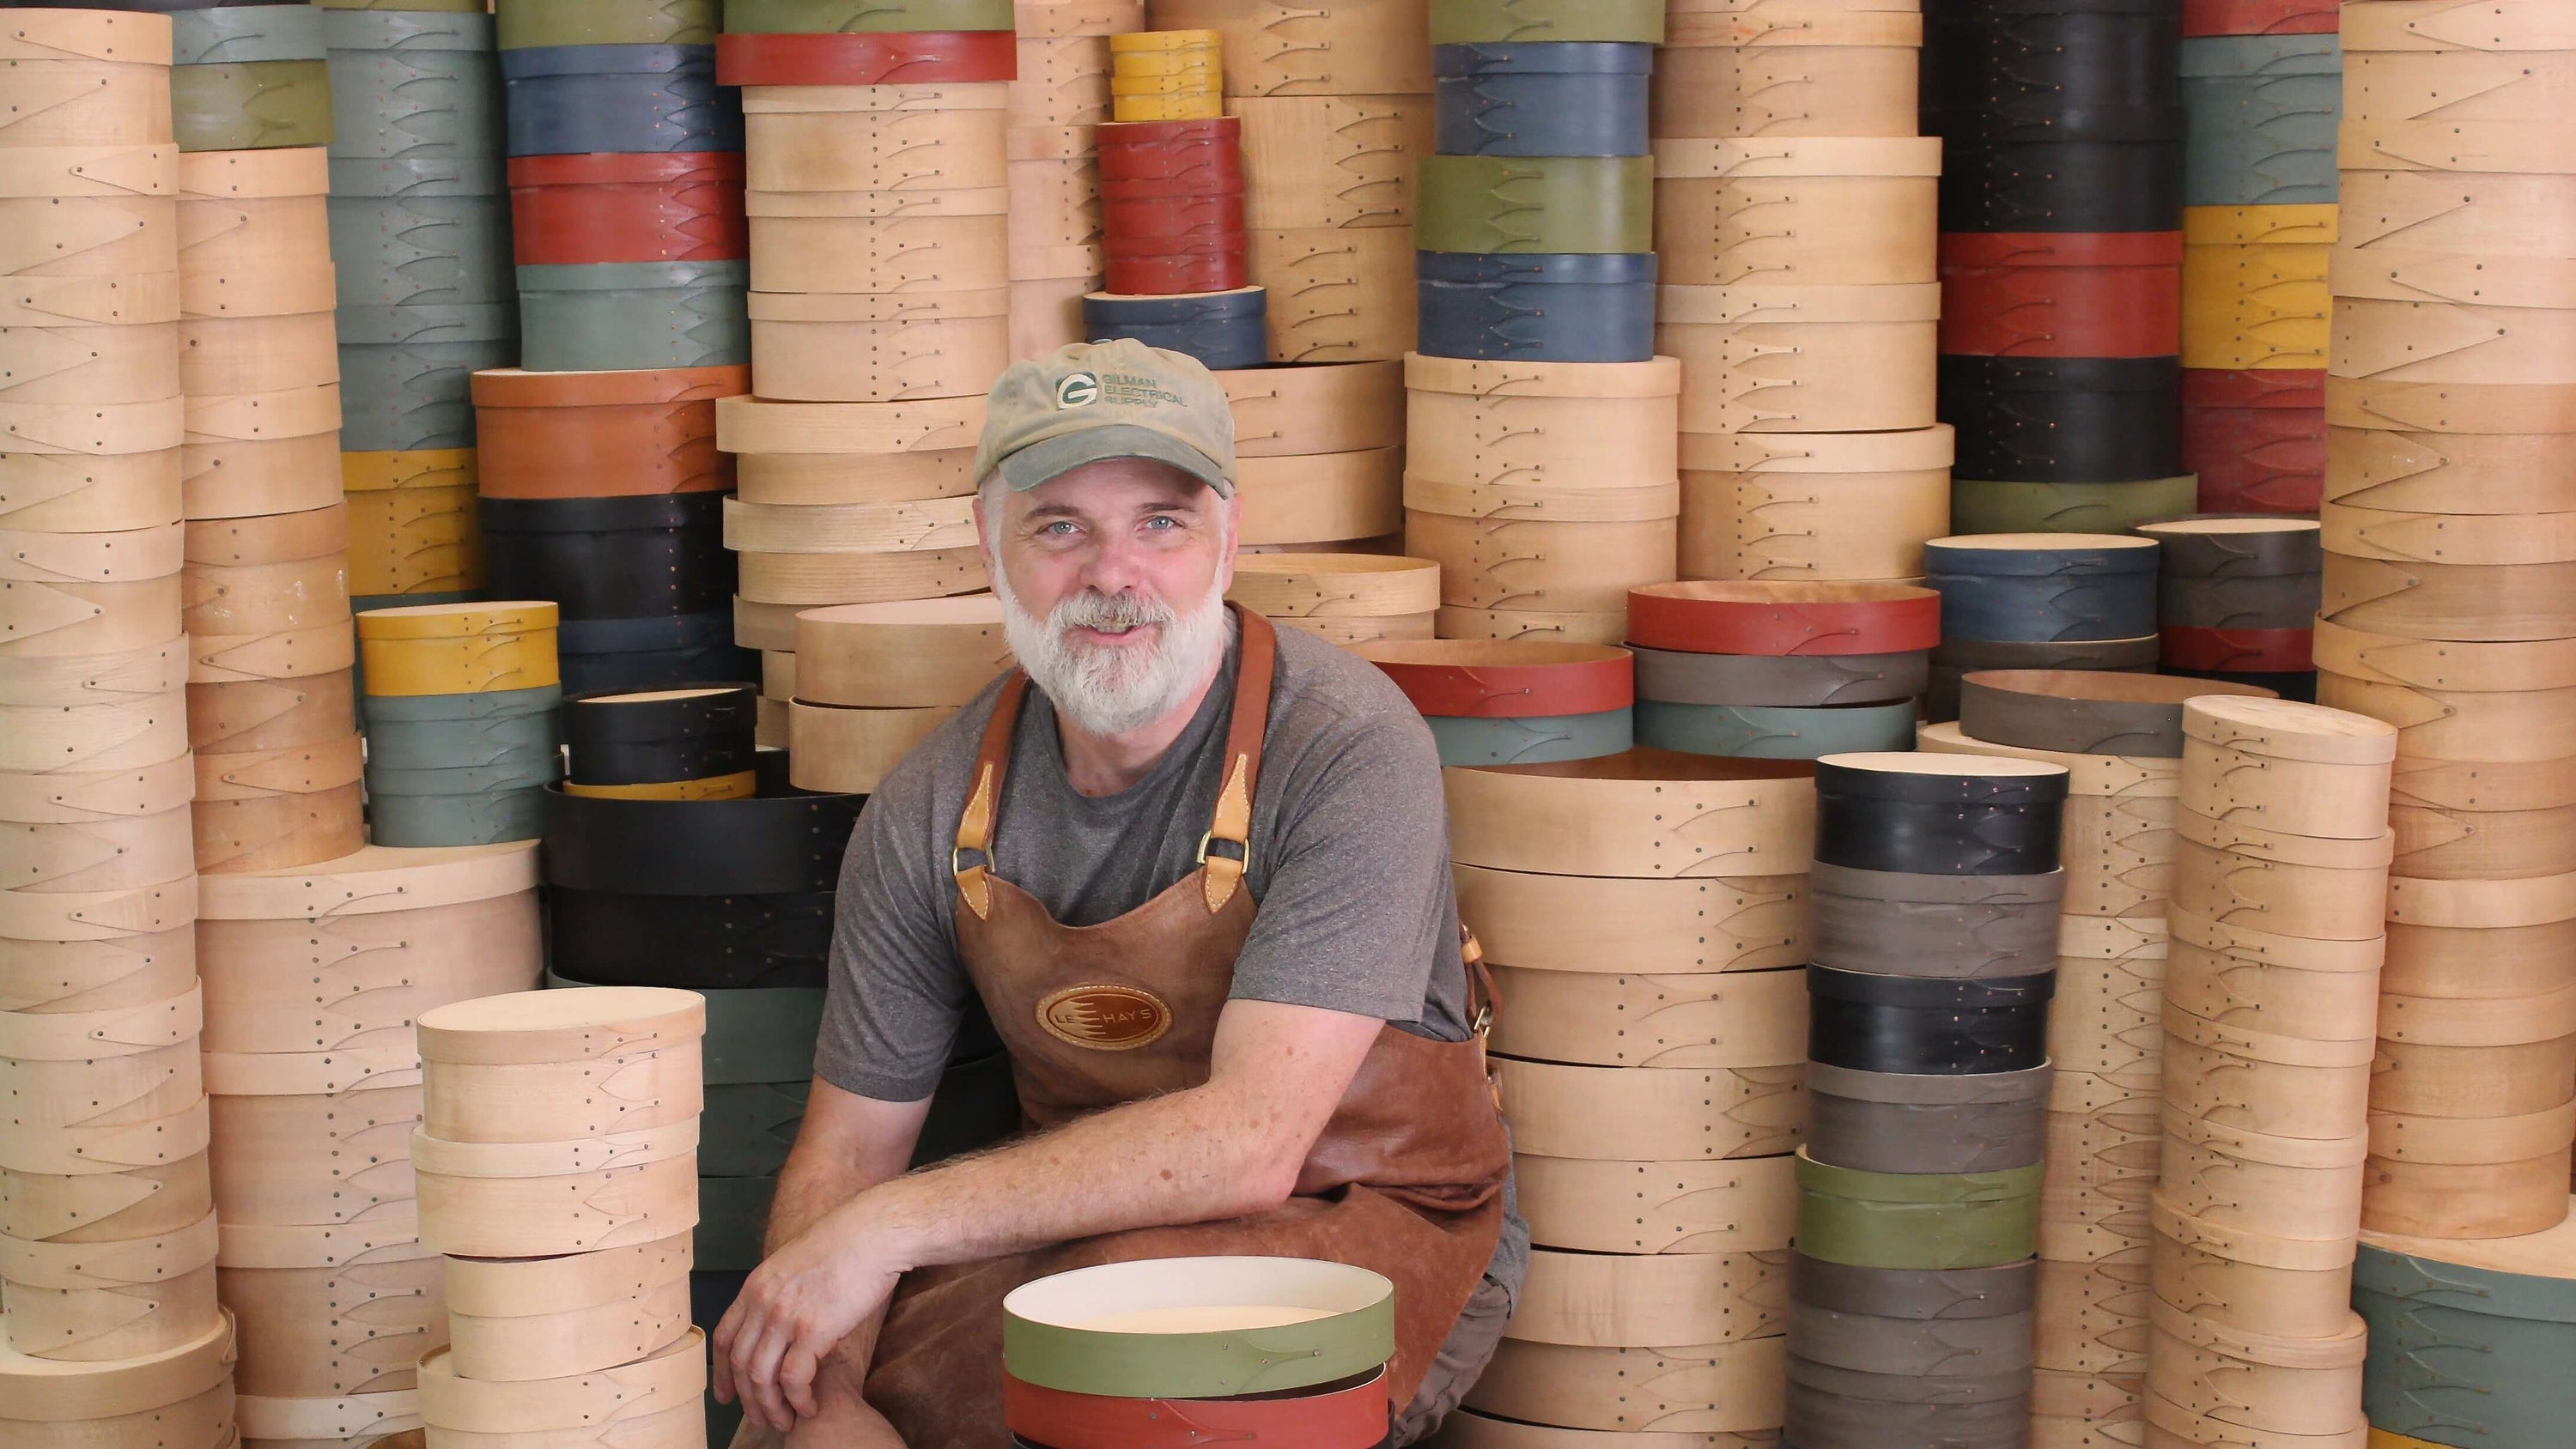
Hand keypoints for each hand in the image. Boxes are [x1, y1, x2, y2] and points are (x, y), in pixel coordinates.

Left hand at [713, 1207, 906, 1431]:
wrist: (872, 1233)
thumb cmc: (846, 1246)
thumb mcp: (797, 1264)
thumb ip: (783, 1292)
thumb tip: (785, 1320)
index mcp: (756, 1286)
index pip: (725, 1338)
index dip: (723, 1372)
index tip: (726, 1395)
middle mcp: (763, 1303)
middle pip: (741, 1363)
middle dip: (748, 1399)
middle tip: (761, 1420)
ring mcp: (785, 1317)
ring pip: (762, 1377)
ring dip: (771, 1406)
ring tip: (785, 1421)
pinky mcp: (813, 1330)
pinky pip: (794, 1378)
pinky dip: (798, 1399)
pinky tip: (809, 1406)